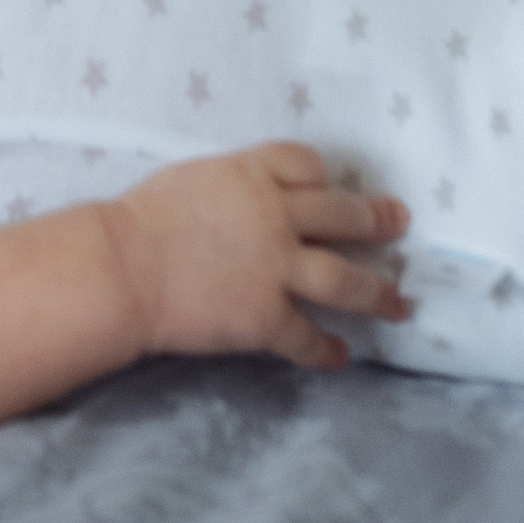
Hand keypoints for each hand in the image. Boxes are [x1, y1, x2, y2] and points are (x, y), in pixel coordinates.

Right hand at [108, 144, 410, 371]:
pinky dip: (326, 351)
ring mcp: (277, 269)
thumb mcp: (190, 179)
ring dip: (378, 293)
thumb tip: (239, 205)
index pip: (305, 164)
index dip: (324, 178)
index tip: (332, 188)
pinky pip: (308, 338)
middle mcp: (276, 217)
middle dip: (377, 221)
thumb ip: (226, 189)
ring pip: (345, 281)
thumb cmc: (139, 220)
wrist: (123, 269)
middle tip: (400, 224)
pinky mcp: (268, 317)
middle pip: (342, 216)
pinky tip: (340, 357)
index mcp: (251, 175)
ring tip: (400, 304)